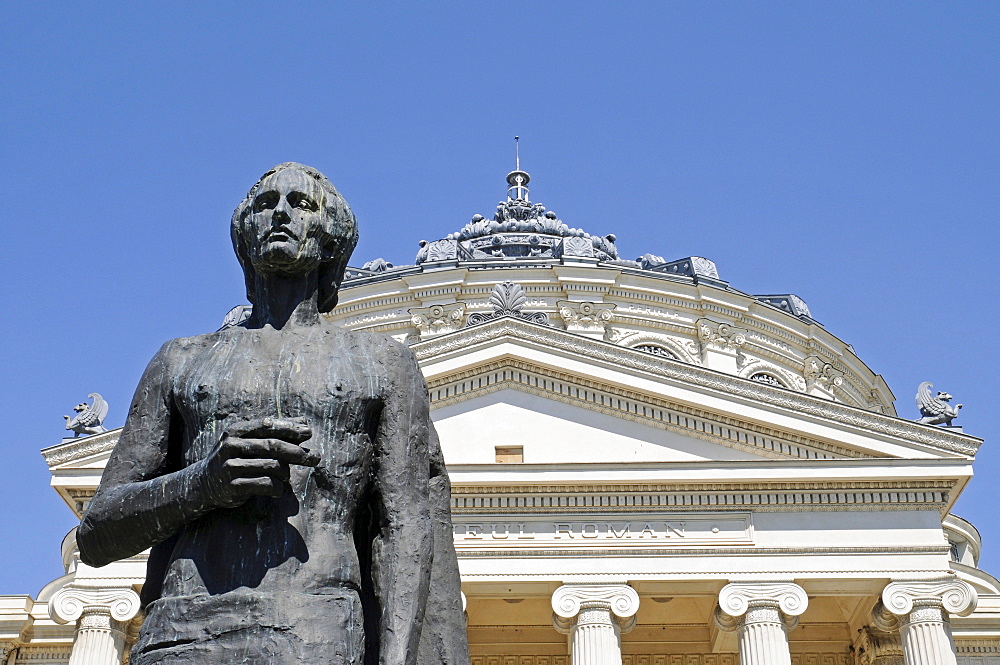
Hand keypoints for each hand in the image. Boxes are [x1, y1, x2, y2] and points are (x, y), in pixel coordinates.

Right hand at [198, 417, 318, 508]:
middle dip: (297, 452)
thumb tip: (304, 422)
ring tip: (286, 477)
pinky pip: (266, 484)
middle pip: (273, 446)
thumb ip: (275, 431)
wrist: (203, 484)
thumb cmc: (235, 457)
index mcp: (237, 431)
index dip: (290, 428)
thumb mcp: (250, 440)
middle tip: (315, 458)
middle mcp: (231, 446)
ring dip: (286, 473)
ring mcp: (230, 466)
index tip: (309, 432)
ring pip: (272, 466)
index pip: (268, 425)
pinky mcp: (233, 486)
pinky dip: (278, 488)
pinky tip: (278, 490)